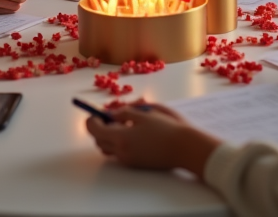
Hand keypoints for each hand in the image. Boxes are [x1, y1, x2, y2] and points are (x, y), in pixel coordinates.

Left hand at [86, 104, 218, 174]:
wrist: (185, 148)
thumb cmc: (168, 128)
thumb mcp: (146, 113)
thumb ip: (125, 112)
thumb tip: (112, 114)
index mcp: (122, 137)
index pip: (95, 130)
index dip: (92, 120)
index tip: (94, 112)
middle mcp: (122, 151)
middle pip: (98, 141)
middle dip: (100, 128)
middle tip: (110, 117)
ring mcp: (129, 160)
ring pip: (108, 148)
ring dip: (109, 137)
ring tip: (124, 125)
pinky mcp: (136, 164)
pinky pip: (119, 153)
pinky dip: (119, 143)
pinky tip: (134, 133)